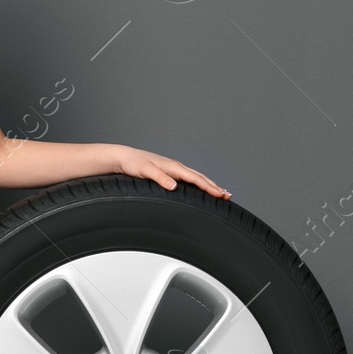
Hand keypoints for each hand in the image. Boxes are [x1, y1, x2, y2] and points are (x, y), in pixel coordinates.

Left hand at [115, 146, 231, 198]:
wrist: (124, 157)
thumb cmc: (133, 164)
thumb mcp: (145, 171)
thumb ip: (159, 178)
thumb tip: (174, 186)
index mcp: (173, 167)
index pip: (195, 179)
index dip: (209, 187)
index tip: (220, 194)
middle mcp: (176, 167)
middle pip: (200, 177)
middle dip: (215, 187)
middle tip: (228, 196)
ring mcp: (174, 169)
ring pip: (196, 177)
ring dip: (209, 185)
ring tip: (221, 193)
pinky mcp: (170, 172)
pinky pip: (189, 178)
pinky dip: (200, 183)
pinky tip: (202, 188)